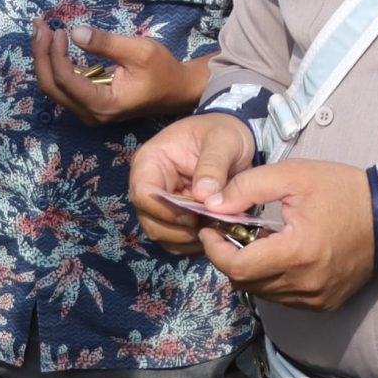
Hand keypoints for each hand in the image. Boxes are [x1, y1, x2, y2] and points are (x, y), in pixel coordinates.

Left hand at [31, 18, 195, 127]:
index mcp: (104, 104)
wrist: (177, 90)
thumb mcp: (139, 50)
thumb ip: (106, 43)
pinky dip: (55, 63)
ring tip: (42, 30)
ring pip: (53, 87)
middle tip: (39, 26)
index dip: (55, 54)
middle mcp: (91, 113)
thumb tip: (75, 33)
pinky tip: (53, 42)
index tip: (60, 29)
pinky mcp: (89, 102)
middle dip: (41, 55)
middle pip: (51, 87)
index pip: (66, 81)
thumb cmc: (162, 70)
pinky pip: (63, 85)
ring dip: (45, 58)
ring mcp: (88, 110)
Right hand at [130, 112, 257, 252]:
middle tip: (208, 227)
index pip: (143, 193)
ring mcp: (161, 202)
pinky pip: (176, 240)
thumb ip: (213, 166)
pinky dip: (192, 244)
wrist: (235, 137)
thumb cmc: (224, 132)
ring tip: (214, 230)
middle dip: (178, 231)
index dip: (165, 211)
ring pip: (161, 234)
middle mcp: (150, 184)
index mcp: (151, 161)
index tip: (193, 217)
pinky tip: (213, 234)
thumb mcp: (223, 141)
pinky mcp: (175, 216)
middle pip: (149, 219)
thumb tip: (204, 197)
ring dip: (186, 240)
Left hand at [196, 160, 377, 312]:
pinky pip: (283, 297)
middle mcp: (305, 285)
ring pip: (262, 292)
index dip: (214, 250)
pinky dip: (271, 279)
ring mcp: (316, 299)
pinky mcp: (324, 303)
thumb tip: (212, 205)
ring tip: (256, 239)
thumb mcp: (292, 175)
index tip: (210, 229)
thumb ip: (247, 188)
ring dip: (249, 269)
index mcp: (297, 253)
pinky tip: (278, 253)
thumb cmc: (341, 191)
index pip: (237, 268)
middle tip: (229, 231)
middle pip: (245, 283)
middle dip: (228, 257)